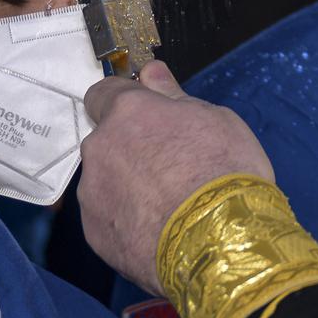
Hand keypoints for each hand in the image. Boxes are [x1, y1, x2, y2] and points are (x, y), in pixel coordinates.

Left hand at [78, 61, 272, 294]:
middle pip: (105, 141)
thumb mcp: (215, 120)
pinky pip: (107, 218)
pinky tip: (158, 230)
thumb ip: (173, 95)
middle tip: (168, 168)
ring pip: (104, 181)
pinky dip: (126, 221)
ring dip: (126, 187)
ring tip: (167, 207)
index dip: (124, 104)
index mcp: (127, 113)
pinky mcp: (96, 233)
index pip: (103, 93)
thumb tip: (151, 72)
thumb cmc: (225, 174)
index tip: (146, 117)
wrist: (221, 245)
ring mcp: (93, 193)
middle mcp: (100, 148)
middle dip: (129, 150)